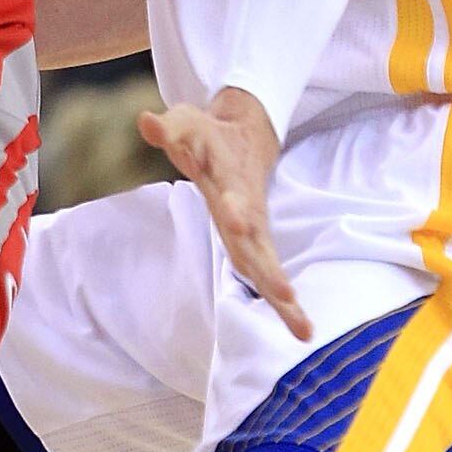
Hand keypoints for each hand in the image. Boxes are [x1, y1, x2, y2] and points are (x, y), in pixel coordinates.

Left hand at [138, 87, 311, 341]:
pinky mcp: (256, 241)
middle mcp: (246, 209)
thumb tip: (147, 121)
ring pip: (268, 265)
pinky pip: (268, 273)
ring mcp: (254, 227)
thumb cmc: (207, 134)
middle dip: (270, 270)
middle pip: (259, 243)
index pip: (232, 194)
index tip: (239, 223)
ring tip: (304, 330)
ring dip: (283, 297)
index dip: (234, 208)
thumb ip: (168, 127)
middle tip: (286, 296)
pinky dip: (284, 301)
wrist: (246, 136)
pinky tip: (301, 330)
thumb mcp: (186, 124)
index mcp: (229, 180)